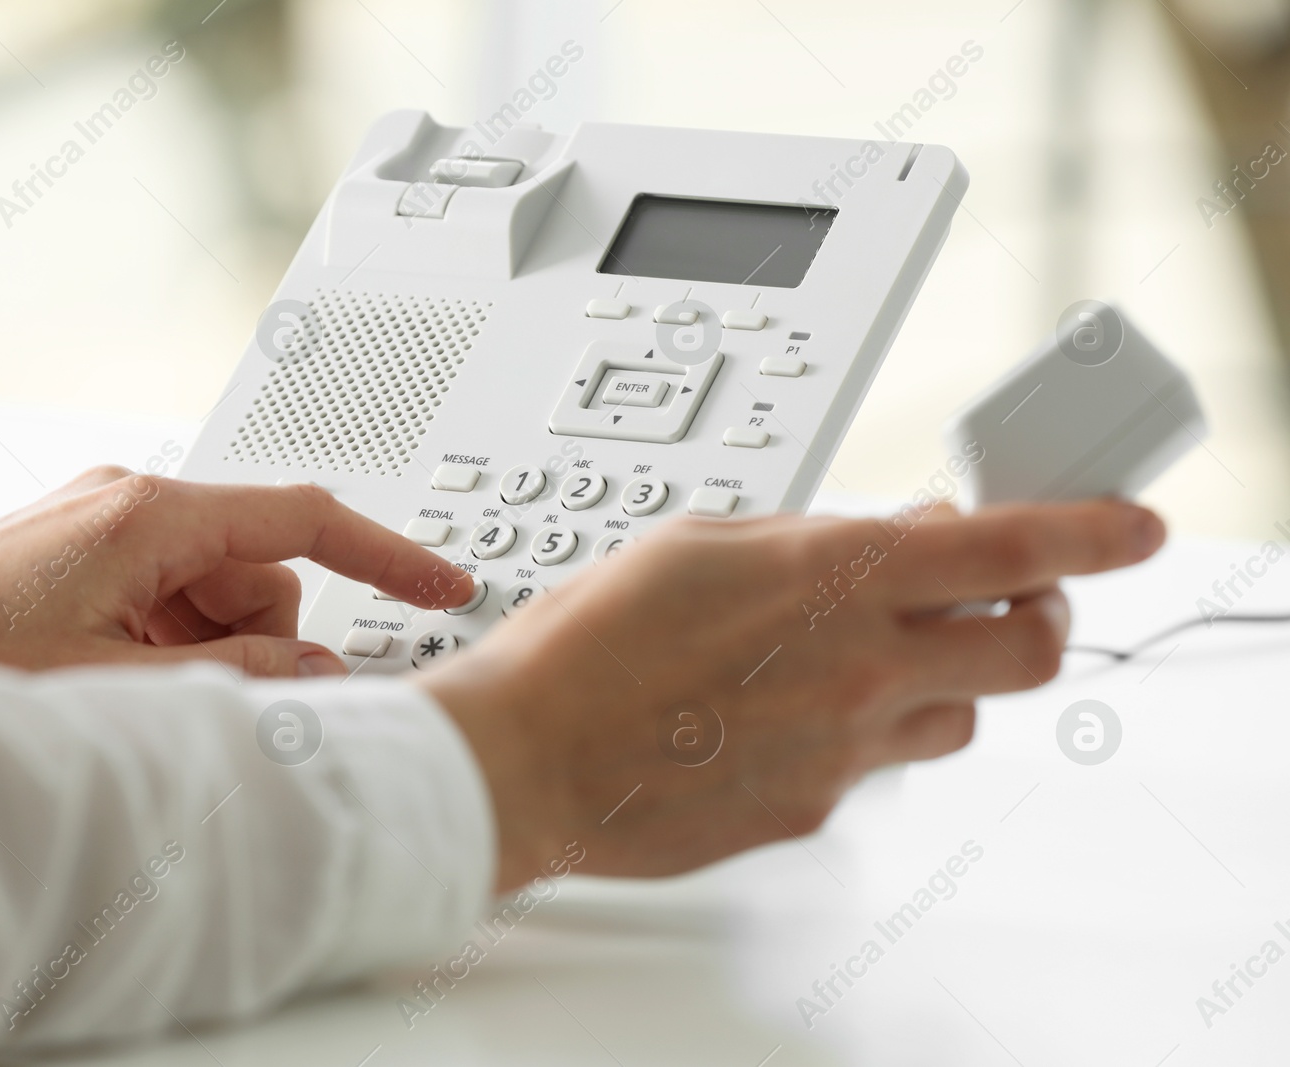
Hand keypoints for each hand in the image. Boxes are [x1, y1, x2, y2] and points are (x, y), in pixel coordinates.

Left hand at [0, 467, 471, 675]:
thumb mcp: (122, 681)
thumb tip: (324, 672)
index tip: (441, 584)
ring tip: (141, 690)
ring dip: (212, 644)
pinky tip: (121, 678)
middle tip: (213, 692)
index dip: (388, 555)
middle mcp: (132, 503)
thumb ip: (241, 674)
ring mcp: (104, 526)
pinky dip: (173, 639)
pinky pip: (170, 593)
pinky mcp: (83, 554)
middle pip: (263, 566)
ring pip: (218, 587)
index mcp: (151, 513)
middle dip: (263, 634)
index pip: (306, 518)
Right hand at [421, 499, 1164, 890]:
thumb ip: (817, 536)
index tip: (1131, 528)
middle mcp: (858, 667)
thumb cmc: (586, 646)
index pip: (1013, 550)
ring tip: (866, 658)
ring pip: (962, 717)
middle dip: (1039, 617)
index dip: (1092, 533)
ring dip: (943, 680)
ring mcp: (843, 749)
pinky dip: (859, 733)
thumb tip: (895, 534)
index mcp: (832, 576)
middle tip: (1005, 600)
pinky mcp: (814, 809)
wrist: (527, 758)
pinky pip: (875, 767)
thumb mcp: (701, 541)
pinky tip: (783, 714)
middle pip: (1031, 651)